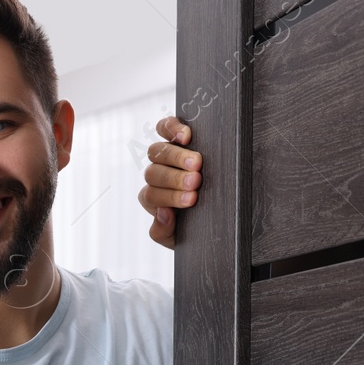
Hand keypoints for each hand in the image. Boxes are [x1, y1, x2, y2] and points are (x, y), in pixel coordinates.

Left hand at [137, 116, 202, 249]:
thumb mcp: (177, 237)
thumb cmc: (194, 224)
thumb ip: (163, 231)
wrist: (212, 216)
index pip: (150, 196)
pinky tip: (186, 136)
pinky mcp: (175, 136)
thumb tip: (163, 213)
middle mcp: (155, 176)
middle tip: (195, 181)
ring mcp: (164, 155)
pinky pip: (165, 127)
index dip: (169, 196)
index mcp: (153, 199)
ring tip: (197, 163)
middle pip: (153, 173)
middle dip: (174, 178)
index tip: (192, 199)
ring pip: (158, 151)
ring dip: (177, 157)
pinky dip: (172, 128)